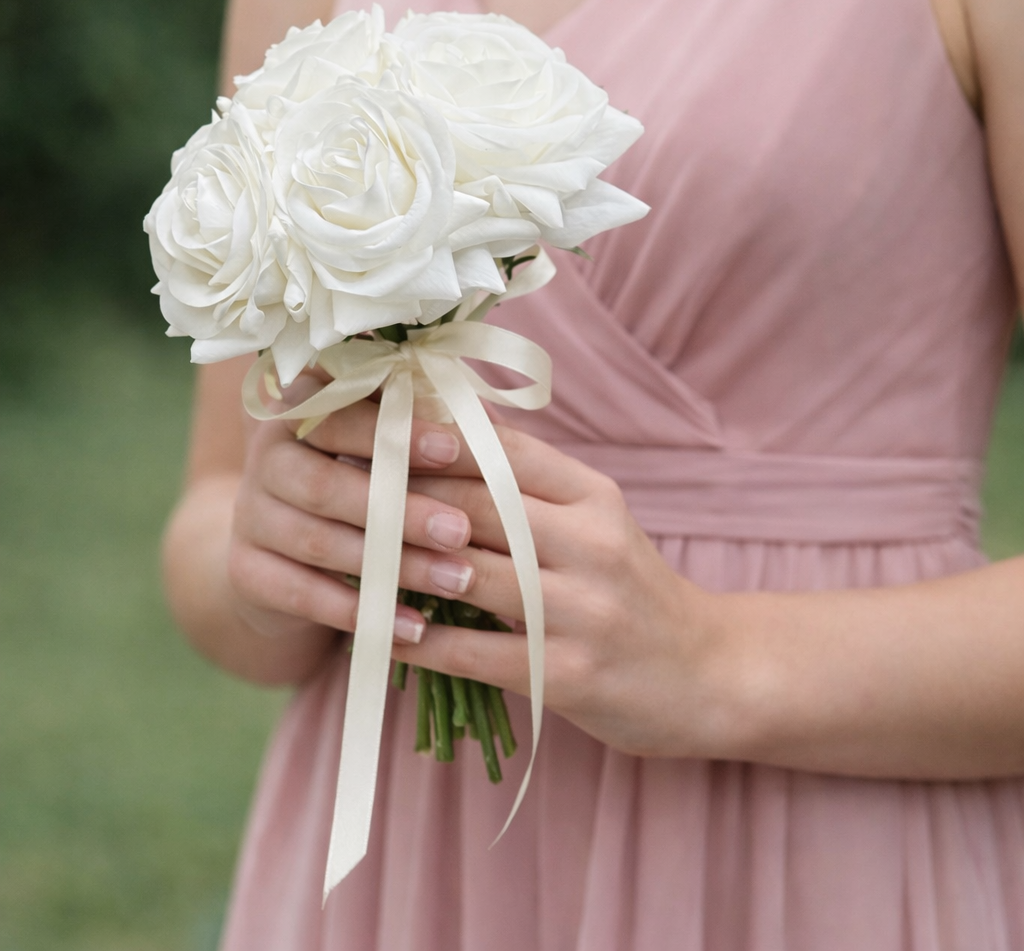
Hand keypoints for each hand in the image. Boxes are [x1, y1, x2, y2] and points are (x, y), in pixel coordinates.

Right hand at [226, 372, 479, 649]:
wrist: (285, 546)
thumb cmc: (366, 476)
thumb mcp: (390, 445)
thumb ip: (426, 426)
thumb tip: (488, 423)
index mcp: (302, 406)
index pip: (342, 411)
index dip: (397, 430)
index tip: (455, 448)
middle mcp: (267, 455)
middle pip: (324, 482)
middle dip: (399, 509)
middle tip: (460, 530)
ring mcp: (249, 514)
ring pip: (319, 541)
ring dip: (393, 565)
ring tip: (456, 581)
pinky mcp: (246, 571)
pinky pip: (302, 595)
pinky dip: (361, 612)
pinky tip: (413, 627)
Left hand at [228, 368, 723, 756]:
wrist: (708, 673)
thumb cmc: (630, 588)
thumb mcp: (595, 518)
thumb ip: (528, 480)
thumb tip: (444, 426)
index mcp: (591, 494)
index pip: (498, 449)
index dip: (426, 435)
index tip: (364, 422)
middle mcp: (588, 541)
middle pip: (474, 502)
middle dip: (397, 489)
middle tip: (327, 476)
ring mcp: (580, 609)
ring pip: (468, 572)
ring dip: (398, 563)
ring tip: (336, 549)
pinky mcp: (568, 673)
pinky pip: (475, 652)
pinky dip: (420, 640)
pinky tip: (376, 632)